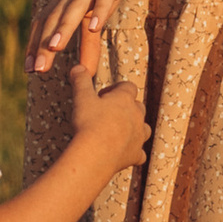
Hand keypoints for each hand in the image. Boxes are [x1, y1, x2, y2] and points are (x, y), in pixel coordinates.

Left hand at [30, 0, 158, 72]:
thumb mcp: (96, 8)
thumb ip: (89, 39)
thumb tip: (84, 70)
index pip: (46, 22)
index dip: (36, 45)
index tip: (28, 70)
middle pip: (56, 18)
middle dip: (44, 44)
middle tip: (37, 69)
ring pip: (76, 7)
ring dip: (64, 27)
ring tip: (54, 47)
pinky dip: (100, 11)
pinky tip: (95, 27)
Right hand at [70, 61, 148, 176]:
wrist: (95, 155)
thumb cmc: (89, 124)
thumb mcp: (81, 97)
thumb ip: (81, 80)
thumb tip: (78, 66)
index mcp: (124, 99)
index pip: (128, 86)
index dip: (116, 89)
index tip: (102, 96)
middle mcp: (136, 116)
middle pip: (138, 106)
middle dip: (125, 108)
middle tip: (106, 113)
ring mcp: (138, 136)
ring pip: (144, 128)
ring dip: (134, 128)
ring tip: (117, 131)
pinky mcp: (135, 155)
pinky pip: (140, 153)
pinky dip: (134, 152)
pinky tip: (124, 153)